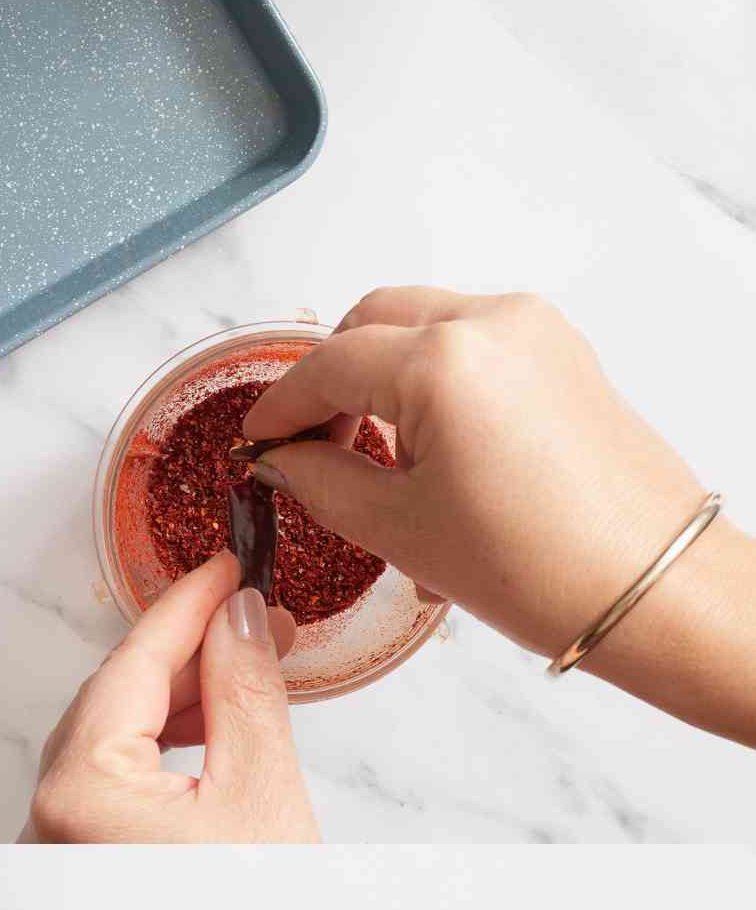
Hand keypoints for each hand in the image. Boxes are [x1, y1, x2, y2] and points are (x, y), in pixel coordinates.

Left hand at [24, 551, 316, 842]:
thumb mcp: (262, 794)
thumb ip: (244, 692)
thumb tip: (237, 619)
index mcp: (82, 793)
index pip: (132, 666)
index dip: (187, 608)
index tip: (227, 570)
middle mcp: (48, 820)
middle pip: (115, 699)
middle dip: (189, 653)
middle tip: (253, 618)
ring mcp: (58, 845)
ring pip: (111, 740)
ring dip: (177, 699)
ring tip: (244, 673)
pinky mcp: (81, 858)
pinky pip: (110, 782)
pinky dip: (157, 747)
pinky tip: (207, 729)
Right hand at [240, 288, 755, 745]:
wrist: (650, 588)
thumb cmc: (538, 568)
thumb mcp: (398, 530)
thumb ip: (322, 481)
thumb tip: (283, 460)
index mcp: (442, 361)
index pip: (330, 364)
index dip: (282, 405)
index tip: (259, 440)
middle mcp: (492, 323)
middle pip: (374, 320)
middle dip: (331, 376)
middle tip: (308, 446)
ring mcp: (536, 330)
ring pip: (424, 324)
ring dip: (382, 374)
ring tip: (371, 457)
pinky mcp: (564, 352)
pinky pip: (473, 343)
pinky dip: (433, 378)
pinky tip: (426, 448)